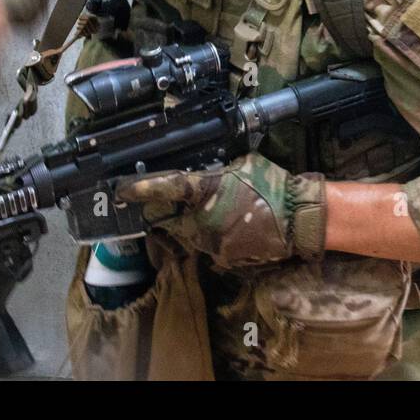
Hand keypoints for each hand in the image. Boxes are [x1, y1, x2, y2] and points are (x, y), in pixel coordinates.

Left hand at [116, 153, 326, 268]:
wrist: (297, 219)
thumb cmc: (274, 185)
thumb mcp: (244, 163)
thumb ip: (218, 166)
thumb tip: (204, 165)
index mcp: (206, 190)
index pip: (165, 187)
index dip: (140, 188)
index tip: (122, 189)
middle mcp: (201, 218)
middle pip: (166, 216)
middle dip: (161, 211)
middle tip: (162, 204)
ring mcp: (209, 241)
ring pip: (183, 233)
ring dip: (184, 224)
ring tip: (204, 213)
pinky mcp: (219, 257)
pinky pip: (202, 245)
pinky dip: (205, 236)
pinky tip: (224, 227)